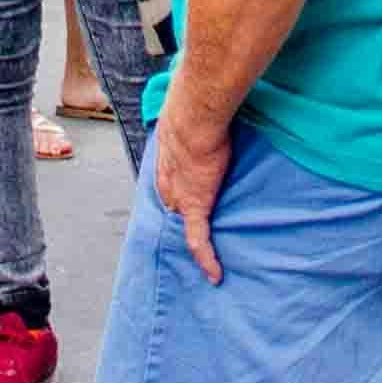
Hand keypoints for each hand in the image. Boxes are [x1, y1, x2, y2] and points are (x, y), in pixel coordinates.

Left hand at [153, 106, 234, 283]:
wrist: (194, 116)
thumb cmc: (193, 110)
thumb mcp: (187, 119)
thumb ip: (193, 122)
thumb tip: (205, 107)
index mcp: (165, 165)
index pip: (168, 188)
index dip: (175, 196)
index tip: (181, 203)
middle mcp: (167, 186)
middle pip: (172, 209)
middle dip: (179, 220)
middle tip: (193, 236)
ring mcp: (179, 199)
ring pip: (184, 227)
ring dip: (192, 241)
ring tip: (203, 260)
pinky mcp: (195, 207)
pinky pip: (199, 241)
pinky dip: (206, 259)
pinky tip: (215, 275)